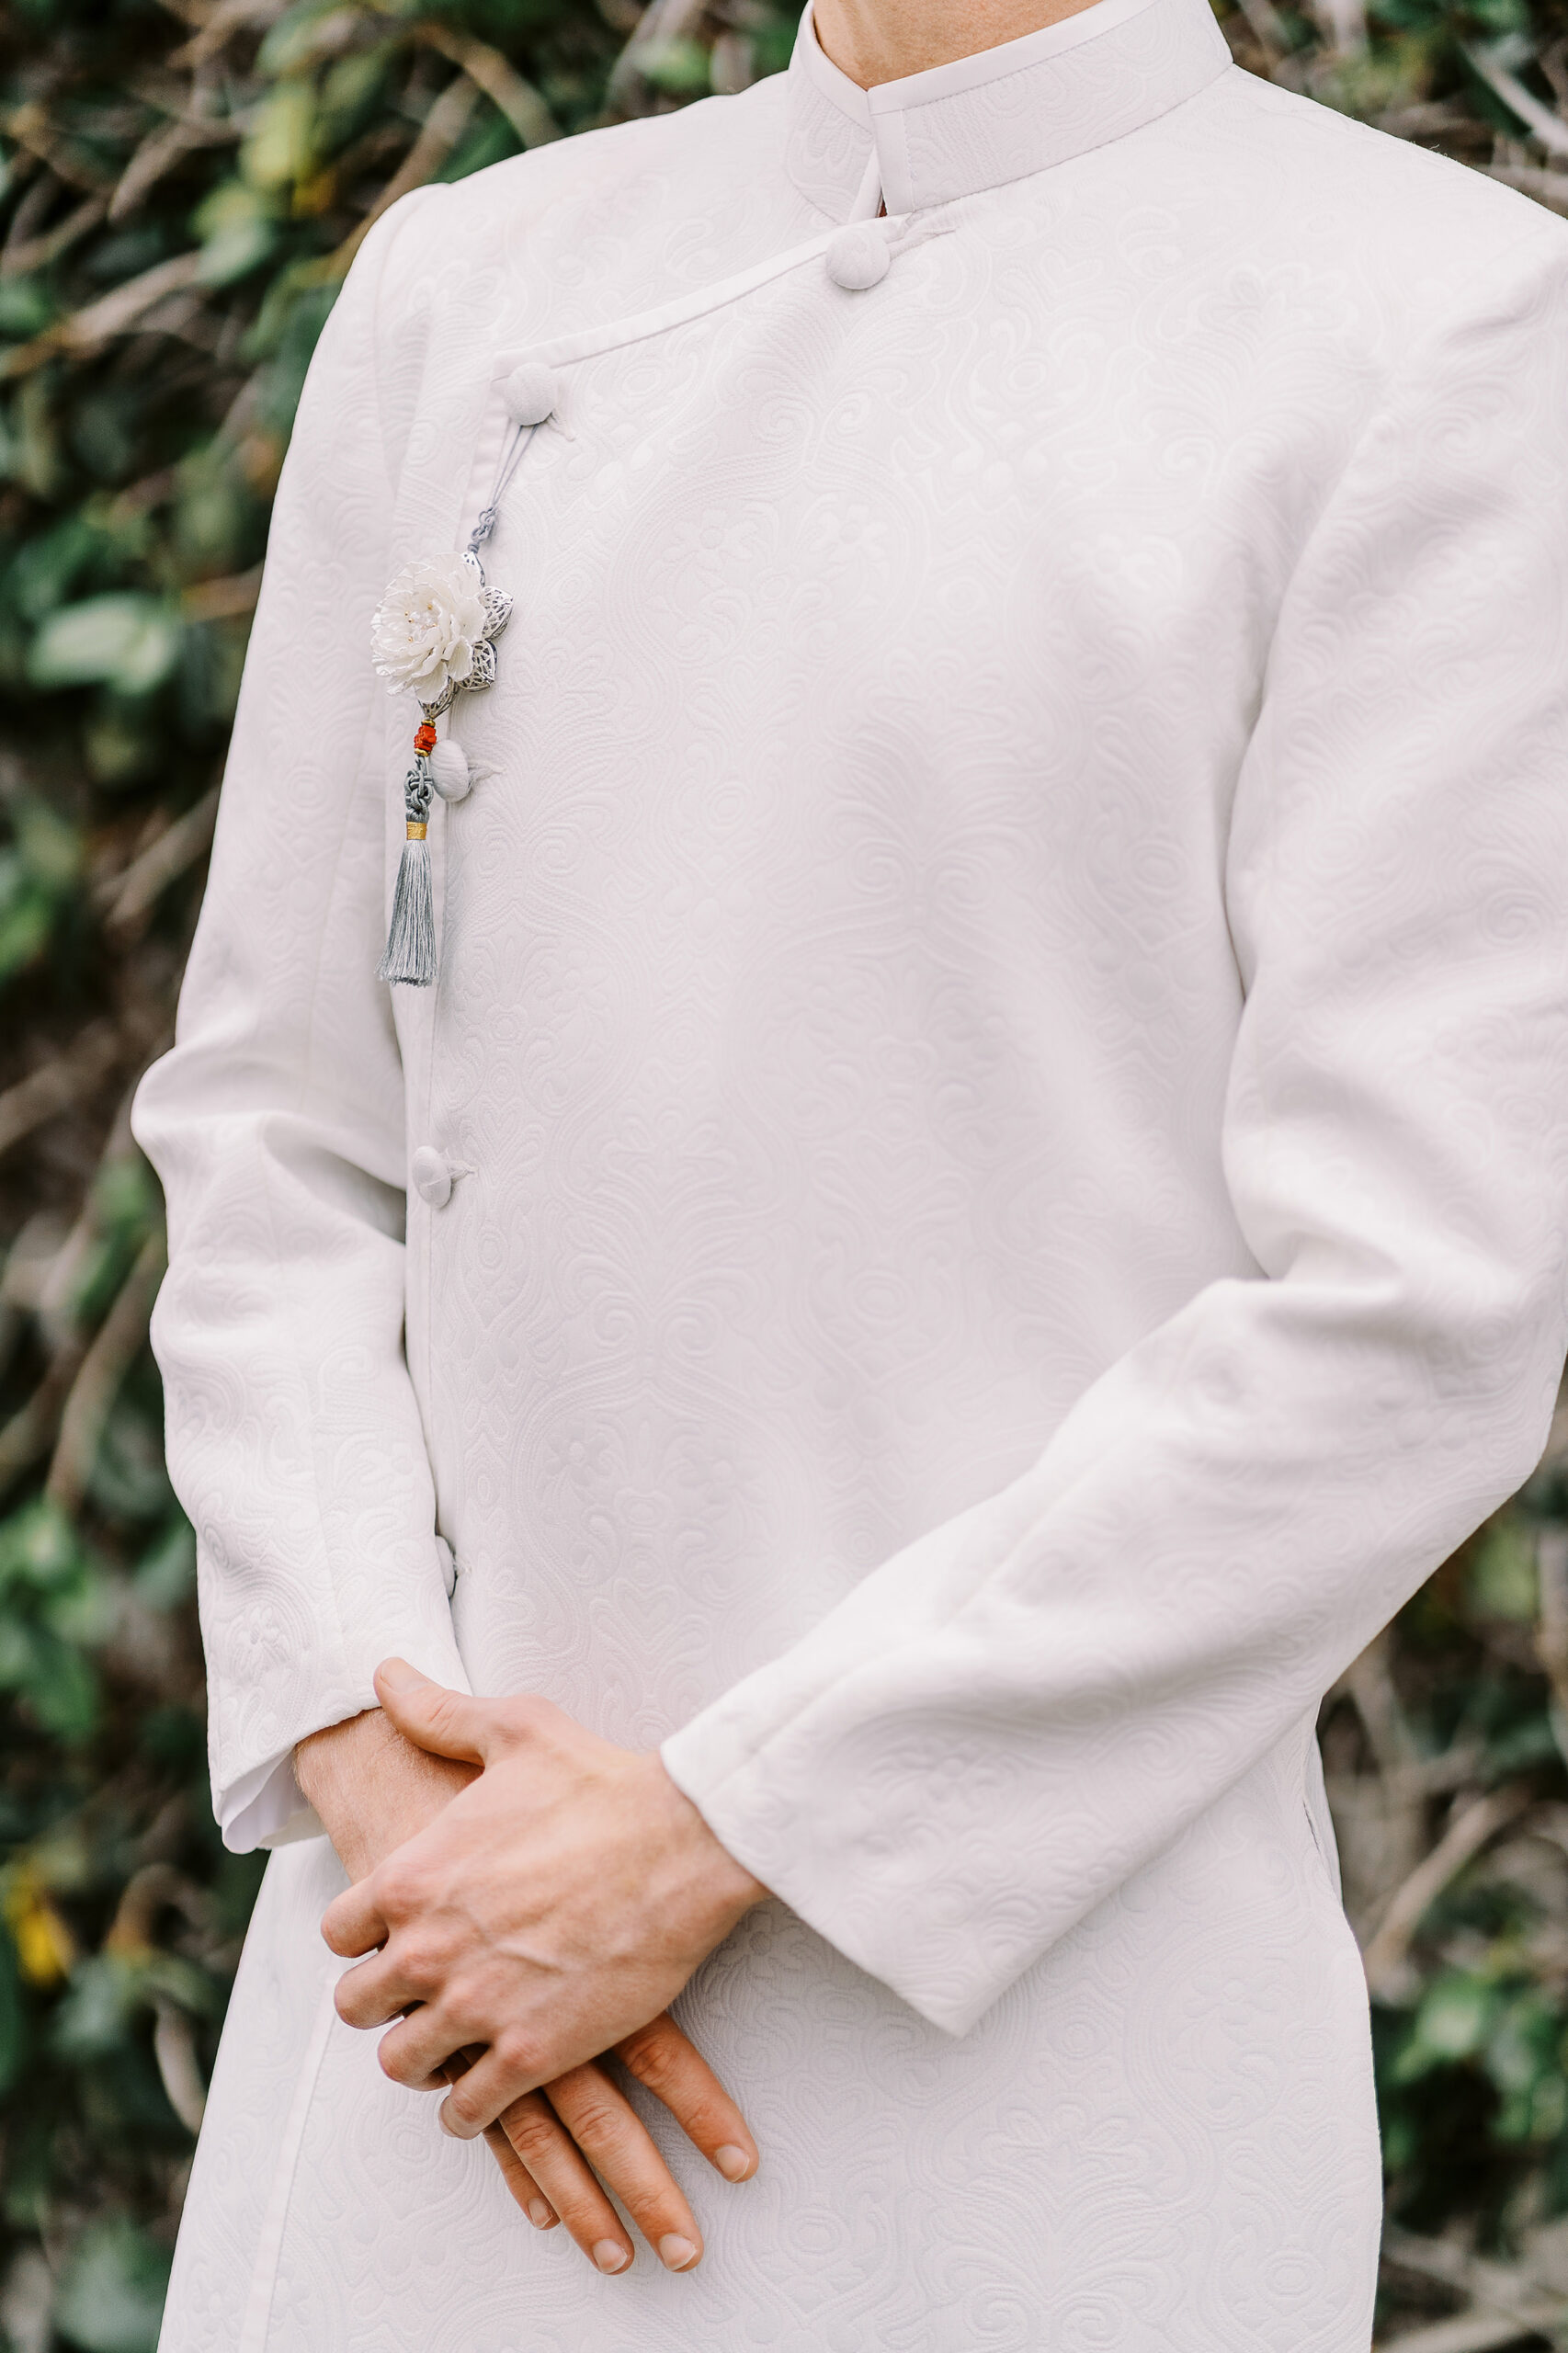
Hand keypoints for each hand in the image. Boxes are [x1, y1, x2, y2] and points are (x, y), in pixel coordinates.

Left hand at [298, 1697, 761, 2272]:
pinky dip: (471, 2106)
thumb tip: (383, 1672)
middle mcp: (429, 1949)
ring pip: (403, 2065)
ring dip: (422, 2057)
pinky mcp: (532, 2051)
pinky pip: (468, 2109)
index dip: (364, 1937)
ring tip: (451, 2045)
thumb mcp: (513, 1728)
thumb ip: (437, 1712)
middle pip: (358, 2008)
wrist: (685, 1840)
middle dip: (385, 2002)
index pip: (337, 1934)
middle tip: (422, 1994)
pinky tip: (488, 2087)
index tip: (395, 1938)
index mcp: (413, 1877)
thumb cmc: (601, 1779)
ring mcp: (477, 2005)